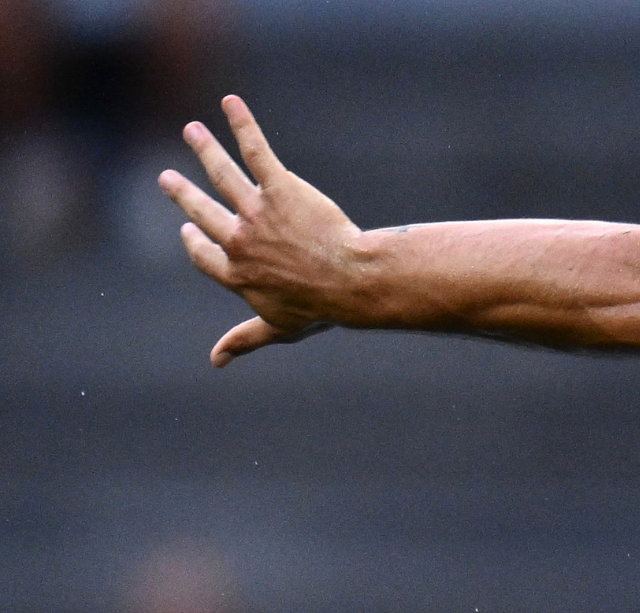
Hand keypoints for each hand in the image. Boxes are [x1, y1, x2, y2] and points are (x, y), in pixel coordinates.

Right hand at [158, 95, 362, 365]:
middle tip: (167, 178)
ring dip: (203, 150)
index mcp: (236, 273)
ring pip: (222, 175)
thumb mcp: (279, 328)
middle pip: (203, 211)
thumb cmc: (322, 307)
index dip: (194, 242)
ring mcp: (257, 211)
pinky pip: (256, 150)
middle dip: (183, 194)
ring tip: (192, 131)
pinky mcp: (280, 187)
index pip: (204, 255)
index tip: (187, 231)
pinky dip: (242, 124)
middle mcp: (239, 239)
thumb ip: (245, 339)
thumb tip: (215, 361)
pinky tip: (231, 104)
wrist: (352, 281)